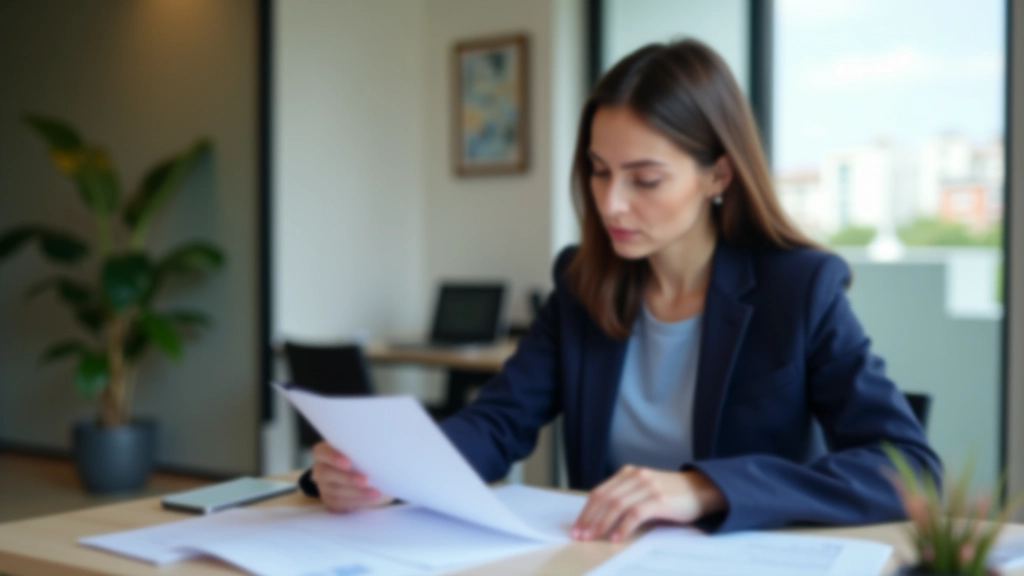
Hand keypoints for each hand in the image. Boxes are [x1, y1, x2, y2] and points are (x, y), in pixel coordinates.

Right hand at [310, 442, 394, 512]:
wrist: (369, 479)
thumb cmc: (365, 459)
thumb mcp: (363, 452)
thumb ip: (365, 450)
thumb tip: (381, 450)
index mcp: (325, 452)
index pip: (321, 452)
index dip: (332, 457)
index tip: (348, 463)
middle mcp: (321, 469)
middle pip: (327, 474)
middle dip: (348, 478)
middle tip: (366, 480)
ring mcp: (324, 487)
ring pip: (336, 491)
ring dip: (357, 493)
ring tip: (375, 493)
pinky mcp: (331, 502)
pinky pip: (342, 503)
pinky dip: (358, 501)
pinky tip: (371, 499)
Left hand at [572, 466, 726, 541]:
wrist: (703, 490)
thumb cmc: (671, 495)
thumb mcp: (644, 491)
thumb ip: (626, 498)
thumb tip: (599, 520)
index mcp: (628, 473)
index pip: (599, 492)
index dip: (586, 511)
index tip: (577, 527)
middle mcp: (635, 476)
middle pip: (604, 498)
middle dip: (589, 518)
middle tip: (580, 536)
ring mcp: (647, 486)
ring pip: (616, 505)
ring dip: (602, 524)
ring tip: (594, 538)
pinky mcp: (659, 499)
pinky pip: (635, 514)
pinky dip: (623, 527)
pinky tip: (617, 538)